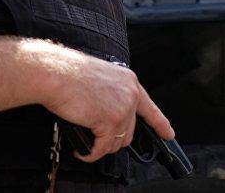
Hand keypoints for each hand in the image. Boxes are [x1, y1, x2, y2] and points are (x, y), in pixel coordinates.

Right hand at [35, 45, 174, 162]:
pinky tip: (82, 150)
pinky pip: (102, 148)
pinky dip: (91, 153)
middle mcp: (130, 95)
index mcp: (129, 81)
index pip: (150, 108)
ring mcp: (122, 109)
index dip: (160, 124)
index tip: (168, 134)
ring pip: (117, 142)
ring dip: (102, 147)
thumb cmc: (69, 72)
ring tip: (88, 142)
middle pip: (129, 131)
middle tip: (97, 139)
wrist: (56, 73)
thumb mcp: (100, 78)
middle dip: (113, 139)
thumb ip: (111, 95)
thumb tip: (107, 115)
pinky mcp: (109, 122)